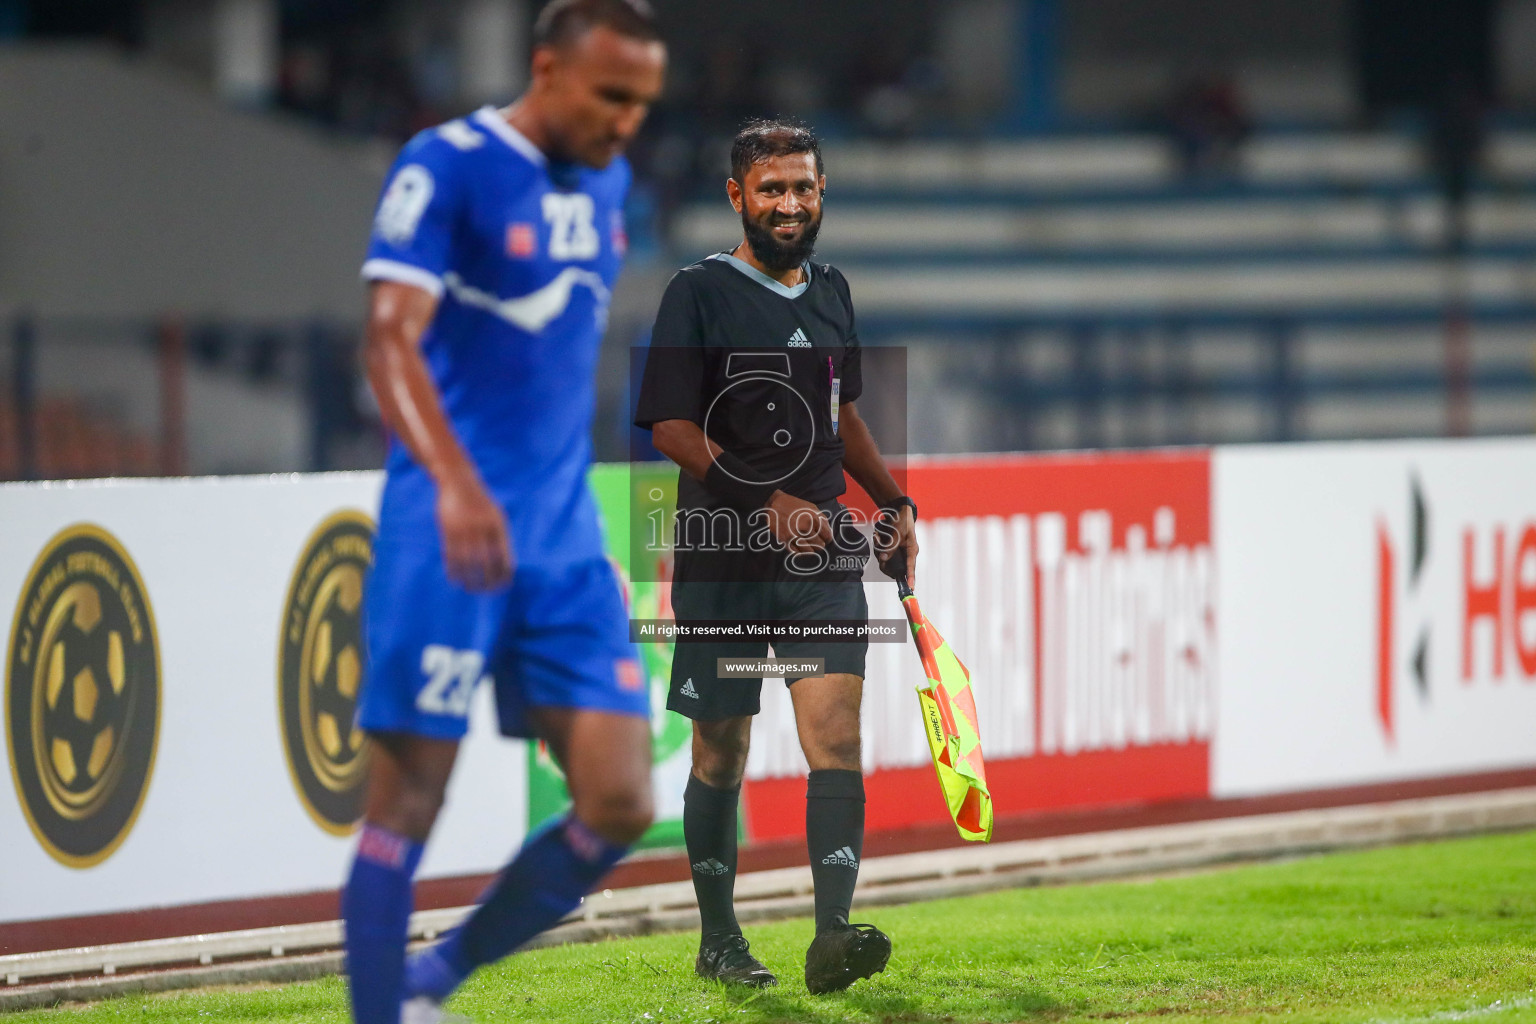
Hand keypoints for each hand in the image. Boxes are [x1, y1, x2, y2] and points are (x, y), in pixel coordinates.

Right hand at [436, 467, 513, 590]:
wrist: (458, 482)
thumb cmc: (481, 503)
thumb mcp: (496, 516)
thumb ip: (500, 538)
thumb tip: (505, 565)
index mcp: (498, 526)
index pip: (504, 556)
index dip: (504, 574)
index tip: (504, 586)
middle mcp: (482, 528)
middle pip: (486, 563)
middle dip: (487, 581)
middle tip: (487, 592)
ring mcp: (464, 529)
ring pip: (467, 562)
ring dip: (469, 579)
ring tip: (470, 589)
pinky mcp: (448, 530)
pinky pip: (451, 555)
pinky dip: (453, 570)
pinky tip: (455, 580)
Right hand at [764, 490, 831, 552]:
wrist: (775, 504)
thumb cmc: (795, 505)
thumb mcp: (812, 508)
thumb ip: (822, 520)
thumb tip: (829, 533)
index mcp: (814, 519)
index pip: (828, 537)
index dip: (827, 538)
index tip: (824, 538)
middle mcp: (805, 528)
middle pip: (820, 546)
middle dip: (819, 544)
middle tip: (815, 540)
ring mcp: (795, 535)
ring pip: (810, 552)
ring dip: (810, 548)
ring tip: (808, 543)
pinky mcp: (786, 540)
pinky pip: (797, 553)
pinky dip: (800, 550)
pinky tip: (799, 544)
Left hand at [876, 506, 916, 588]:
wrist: (899, 510)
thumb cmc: (902, 521)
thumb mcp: (897, 533)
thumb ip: (891, 546)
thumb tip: (883, 559)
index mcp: (912, 550)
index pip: (911, 567)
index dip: (911, 578)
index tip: (911, 587)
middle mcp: (905, 553)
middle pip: (892, 565)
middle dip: (882, 554)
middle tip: (877, 540)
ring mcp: (897, 551)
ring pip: (884, 558)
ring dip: (878, 546)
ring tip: (877, 534)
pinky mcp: (891, 548)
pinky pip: (881, 552)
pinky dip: (877, 543)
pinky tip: (877, 534)